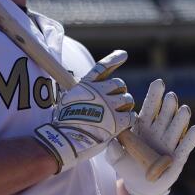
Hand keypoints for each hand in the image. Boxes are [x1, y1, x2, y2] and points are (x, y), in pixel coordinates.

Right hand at [33, 50, 135, 172]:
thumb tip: (86, 91)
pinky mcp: (117, 121)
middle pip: (120, 84)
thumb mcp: (68, 100)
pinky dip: (128, 119)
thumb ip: (82, 93)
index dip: (114, 59)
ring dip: (125, 106)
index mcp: (87, 85)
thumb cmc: (64, 124)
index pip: (103, 67)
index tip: (124, 54)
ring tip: (118, 115)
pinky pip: (131, 116)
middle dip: (120, 93)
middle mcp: (99, 92)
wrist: (65, 140)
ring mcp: (109, 106)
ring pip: (127, 99)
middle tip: (116, 104)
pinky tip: (123, 125)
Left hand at [107, 79, 194, 194]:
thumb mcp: (115, 158)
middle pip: (166, 116)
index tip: (159, 83)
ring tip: (184, 109)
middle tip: (171, 96)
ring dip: (181, 119)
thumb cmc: (127, 166)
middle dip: (168, 106)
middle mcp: (159, 132)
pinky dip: (190, 139)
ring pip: (177, 129)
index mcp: (144, 126)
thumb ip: (112, 150)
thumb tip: (111, 141)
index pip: (151, 108)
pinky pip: (185, 147)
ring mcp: (169, 144)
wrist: (138, 185)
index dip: (155, 96)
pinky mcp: (178, 158)